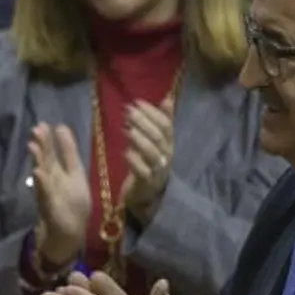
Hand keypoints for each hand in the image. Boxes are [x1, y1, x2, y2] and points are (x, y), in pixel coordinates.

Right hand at [28, 122, 90, 265]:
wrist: (68, 233)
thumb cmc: (72, 204)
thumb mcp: (75, 175)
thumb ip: (69, 153)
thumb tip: (62, 127)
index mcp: (62, 172)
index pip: (57, 152)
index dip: (54, 140)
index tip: (48, 125)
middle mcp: (53, 180)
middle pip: (47, 160)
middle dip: (42, 145)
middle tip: (36, 129)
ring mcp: (49, 192)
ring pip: (42, 173)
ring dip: (38, 161)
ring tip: (33, 146)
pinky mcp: (49, 206)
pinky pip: (44, 193)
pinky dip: (41, 183)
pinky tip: (37, 172)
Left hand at [119, 98, 174, 223]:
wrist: (146, 196)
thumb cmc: (149, 165)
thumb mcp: (156, 143)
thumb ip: (161, 122)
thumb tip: (167, 98)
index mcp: (169, 144)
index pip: (166, 125)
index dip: (153, 112)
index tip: (136, 102)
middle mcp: (166, 156)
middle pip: (158, 136)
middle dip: (143, 121)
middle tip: (127, 111)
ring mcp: (157, 170)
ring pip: (152, 152)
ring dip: (138, 139)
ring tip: (125, 129)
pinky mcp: (146, 183)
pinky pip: (142, 171)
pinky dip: (133, 160)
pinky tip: (125, 152)